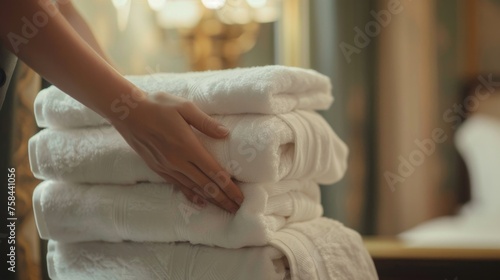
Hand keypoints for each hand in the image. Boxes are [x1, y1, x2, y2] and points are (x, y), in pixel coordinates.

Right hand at [109, 92, 243, 212]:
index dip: (229, 187)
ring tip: (224, 208)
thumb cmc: (158, 106)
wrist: (127, 112)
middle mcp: (178, 161)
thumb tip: (225, 133)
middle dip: (224, 199)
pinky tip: (200, 201)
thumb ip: (206, 122)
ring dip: (210, 199)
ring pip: (193, 188)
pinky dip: (191, 195)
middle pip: (206, 185)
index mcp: (188, 146)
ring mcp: (167, 167)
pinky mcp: (158, 168)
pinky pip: (178, 186)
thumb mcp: (184, 107)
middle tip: (238, 209)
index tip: (241, 198)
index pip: (214, 172)